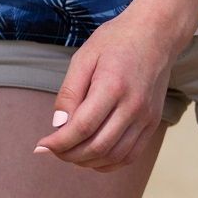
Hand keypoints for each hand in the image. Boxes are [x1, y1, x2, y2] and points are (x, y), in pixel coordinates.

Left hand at [32, 9, 182, 170]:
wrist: (155, 34)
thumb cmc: (115, 41)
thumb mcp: (84, 57)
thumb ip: (70, 92)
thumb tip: (58, 124)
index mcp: (112, 86)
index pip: (82, 127)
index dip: (59, 142)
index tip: (41, 145)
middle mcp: (132, 106)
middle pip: (97, 146)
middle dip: (69, 155)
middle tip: (52, 150)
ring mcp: (146, 117)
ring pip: (114, 156)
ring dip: (88, 162)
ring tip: (69, 154)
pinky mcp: (153, 123)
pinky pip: (131, 155)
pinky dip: (109, 163)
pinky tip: (93, 157)